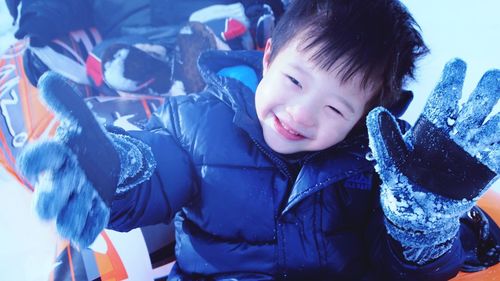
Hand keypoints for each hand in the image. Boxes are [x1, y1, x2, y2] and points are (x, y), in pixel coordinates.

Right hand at [17, 72, 120, 246]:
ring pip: (66, 216)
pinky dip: (89, 228)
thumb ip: (68, 104)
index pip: (39, 159)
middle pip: (48, 195)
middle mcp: (60, 183)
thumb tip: (48, 78)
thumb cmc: (88, 147)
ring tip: (86, 202)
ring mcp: (76, 202)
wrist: (108, 170)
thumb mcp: (84, 124)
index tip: (32, 162)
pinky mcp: (92, 216)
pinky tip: (95, 221)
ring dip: (72, 214)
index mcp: (56, 159)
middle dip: (48, 199)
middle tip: (50, 201)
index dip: (34, 161)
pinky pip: (87, 228)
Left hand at [366, 59, 498, 263]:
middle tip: (493, 75)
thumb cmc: (402, 181)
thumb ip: (385, 136)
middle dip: (485, 90)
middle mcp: (455, 133)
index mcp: (432, 126)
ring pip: (491, 124)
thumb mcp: (391, 159)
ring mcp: (471, 150)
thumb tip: (377, 112)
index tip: (457, 63)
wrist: (417, 211)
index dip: (452, 80)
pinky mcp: (484, 168)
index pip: (445, 97)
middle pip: (474, 105)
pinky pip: (498, 151)